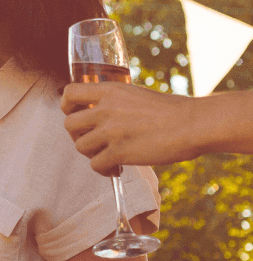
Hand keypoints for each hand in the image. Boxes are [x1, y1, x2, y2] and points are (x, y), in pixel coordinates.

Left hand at [60, 81, 198, 173]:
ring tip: (107, 155)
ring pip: (80, 146)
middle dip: (77, 134)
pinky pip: (95, 165)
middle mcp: (105, 109)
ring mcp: (111, 131)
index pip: (70, 93)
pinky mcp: (119, 152)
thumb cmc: (172, 110)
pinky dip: (103, 170)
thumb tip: (99, 113)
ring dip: (91, 153)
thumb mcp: (136, 94)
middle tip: (93, 140)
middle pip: (69, 124)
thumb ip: (115, 102)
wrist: (193, 124)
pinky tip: (115, 168)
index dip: (67, 106)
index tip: (75, 113)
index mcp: (110, 91)